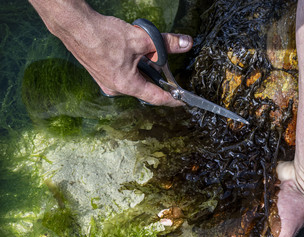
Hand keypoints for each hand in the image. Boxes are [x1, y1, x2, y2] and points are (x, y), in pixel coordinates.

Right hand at [30, 0, 192, 105]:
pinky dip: (131, 65)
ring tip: (141, 50)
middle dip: (156, 75)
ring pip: (134, 79)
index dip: (172, 99)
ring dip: (142, 67)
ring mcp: (106, 82)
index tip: (182, 101)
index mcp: (127, 85)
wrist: (74, 26)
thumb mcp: (141, 39)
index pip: (157, 98)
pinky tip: (129, 50)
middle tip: (162, 61)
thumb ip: (166, 43)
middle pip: (146, 86)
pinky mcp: (100, 74)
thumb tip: (186, 43)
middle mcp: (116, 88)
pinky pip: (122, 74)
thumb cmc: (103, 35)